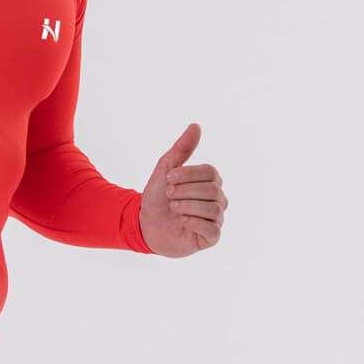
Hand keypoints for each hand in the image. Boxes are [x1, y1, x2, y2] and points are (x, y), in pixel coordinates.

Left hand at [138, 122, 227, 256]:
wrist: (145, 225)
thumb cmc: (158, 197)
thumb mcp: (166, 169)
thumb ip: (181, 149)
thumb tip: (196, 126)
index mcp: (210, 181)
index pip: (210, 172)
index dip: (187, 174)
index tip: (168, 178)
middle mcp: (217, 199)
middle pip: (212, 189)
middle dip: (185, 191)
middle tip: (169, 195)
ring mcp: (215, 219)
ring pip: (212, 208)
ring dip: (186, 206)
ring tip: (173, 208)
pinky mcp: (210, 238)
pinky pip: (212, 230)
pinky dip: (194, 223)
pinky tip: (181, 221)